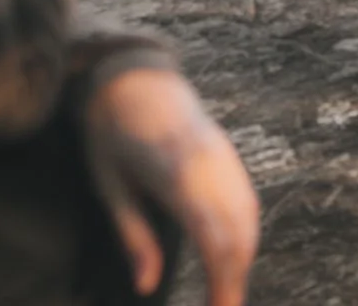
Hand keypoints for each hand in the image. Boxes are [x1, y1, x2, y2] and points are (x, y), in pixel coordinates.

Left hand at [83, 66, 259, 305]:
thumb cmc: (110, 131)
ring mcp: (222, 156)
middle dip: (234, 279)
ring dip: (243, 260)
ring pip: (248, 218)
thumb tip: (146, 287)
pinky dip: (246, 234)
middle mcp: (207, 164)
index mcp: (173, 171)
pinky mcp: (226, 153)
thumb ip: (132, 236)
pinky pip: (247, 200)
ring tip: (226, 295)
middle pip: (237, 231)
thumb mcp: (108, 184)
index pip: (211, 234)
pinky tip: (236, 258)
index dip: (221, 279)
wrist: (132, 74)